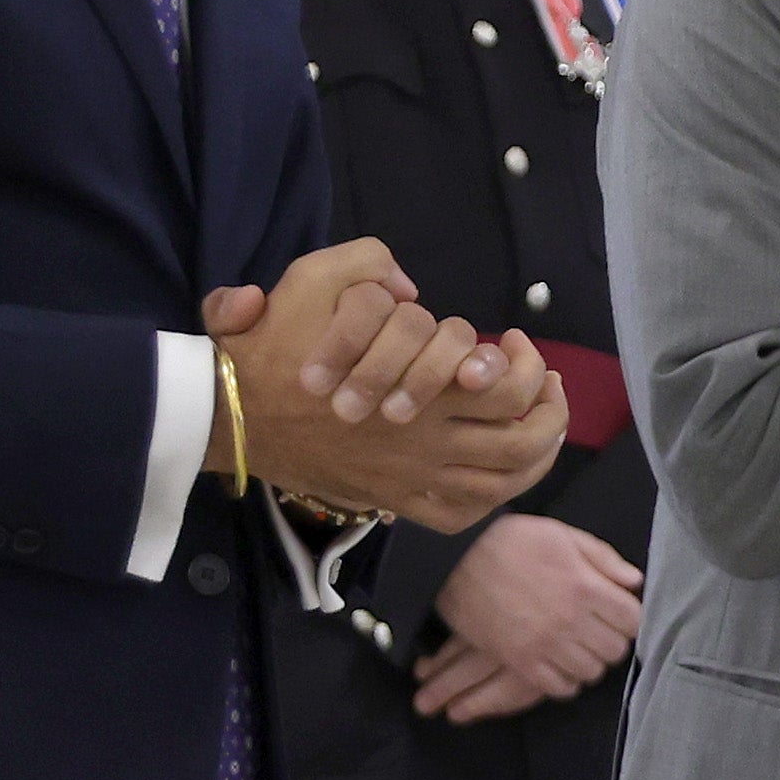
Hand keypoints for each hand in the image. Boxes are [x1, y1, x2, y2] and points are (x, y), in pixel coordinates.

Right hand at [204, 258, 565, 528]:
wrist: (229, 413)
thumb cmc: (273, 346)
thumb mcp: (312, 280)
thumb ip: (367, 265)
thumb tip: (407, 286)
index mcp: (420, 387)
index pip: (505, 385)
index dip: (524, 363)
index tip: (513, 341)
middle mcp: (428, 440)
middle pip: (523, 438)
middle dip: (550, 407)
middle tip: (546, 382)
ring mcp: (413, 477)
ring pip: (505, 480)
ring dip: (539, 453)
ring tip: (544, 424)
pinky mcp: (394, 501)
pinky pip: (462, 514)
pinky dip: (494, 497)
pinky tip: (505, 475)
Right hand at [412, 511, 639, 720]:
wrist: (456, 557)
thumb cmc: (511, 540)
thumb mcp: (562, 535)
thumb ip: (604, 558)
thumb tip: (635, 582)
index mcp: (585, 586)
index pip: (633, 620)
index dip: (629, 618)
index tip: (617, 614)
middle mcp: (570, 619)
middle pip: (615, 650)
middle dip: (611, 640)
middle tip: (596, 631)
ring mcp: (545, 644)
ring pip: (591, 672)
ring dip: (589, 661)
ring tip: (577, 647)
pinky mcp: (520, 660)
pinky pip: (559, 687)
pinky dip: (564, 680)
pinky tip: (558, 663)